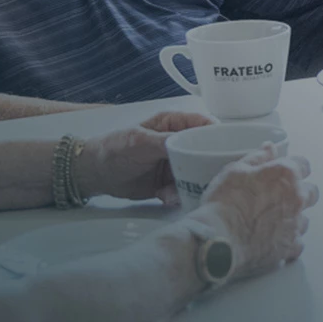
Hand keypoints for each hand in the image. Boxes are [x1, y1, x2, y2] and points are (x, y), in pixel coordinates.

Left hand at [78, 113, 211, 204]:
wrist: (94, 174)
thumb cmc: (114, 148)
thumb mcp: (140, 141)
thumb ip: (166, 141)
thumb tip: (191, 144)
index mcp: (174, 124)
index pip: (205, 125)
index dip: (219, 135)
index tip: (228, 148)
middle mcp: (179, 143)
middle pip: (205, 152)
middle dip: (207, 165)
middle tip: (208, 177)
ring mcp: (175, 164)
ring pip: (197, 173)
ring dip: (190, 184)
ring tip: (174, 190)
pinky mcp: (169, 183)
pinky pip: (183, 189)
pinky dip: (177, 195)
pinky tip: (165, 196)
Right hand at [193, 143, 318, 279]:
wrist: (218, 241)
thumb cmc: (223, 203)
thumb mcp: (234, 171)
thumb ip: (257, 158)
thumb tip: (270, 148)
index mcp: (285, 175)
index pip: (304, 165)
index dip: (293, 168)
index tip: (283, 173)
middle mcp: (297, 199)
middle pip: (311, 193)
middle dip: (299, 193)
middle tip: (278, 198)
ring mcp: (295, 225)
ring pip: (304, 219)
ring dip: (293, 219)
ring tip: (271, 223)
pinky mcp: (290, 248)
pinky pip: (297, 244)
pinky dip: (287, 242)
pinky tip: (272, 242)